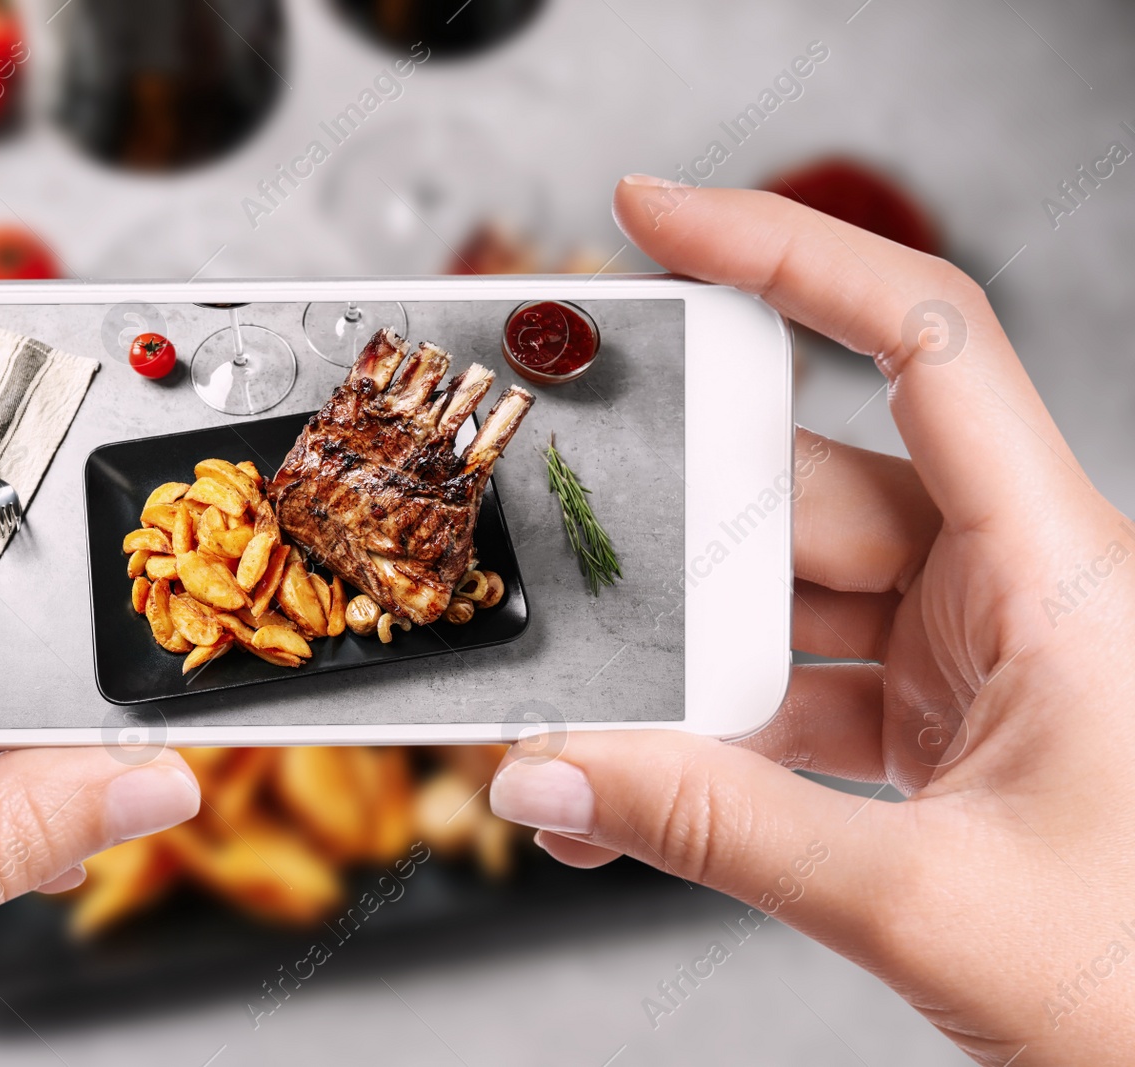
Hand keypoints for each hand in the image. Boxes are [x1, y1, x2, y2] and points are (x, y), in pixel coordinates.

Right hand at [490, 175, 1134, 1064]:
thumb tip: (558, 777)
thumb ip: (717, 833)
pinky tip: (644, 789)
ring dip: (684, 673)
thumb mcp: (925, 904)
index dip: (787, 251)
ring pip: (785, 604)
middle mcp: (1015, 586)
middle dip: (675, 552)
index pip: (922, 339)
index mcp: (1061, 571)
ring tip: (594, 726)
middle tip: (570, 577)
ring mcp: (971, 654)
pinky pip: (798, 690)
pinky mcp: (935, 719)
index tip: (658, 221)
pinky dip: (716, 741)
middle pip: (805, 494)